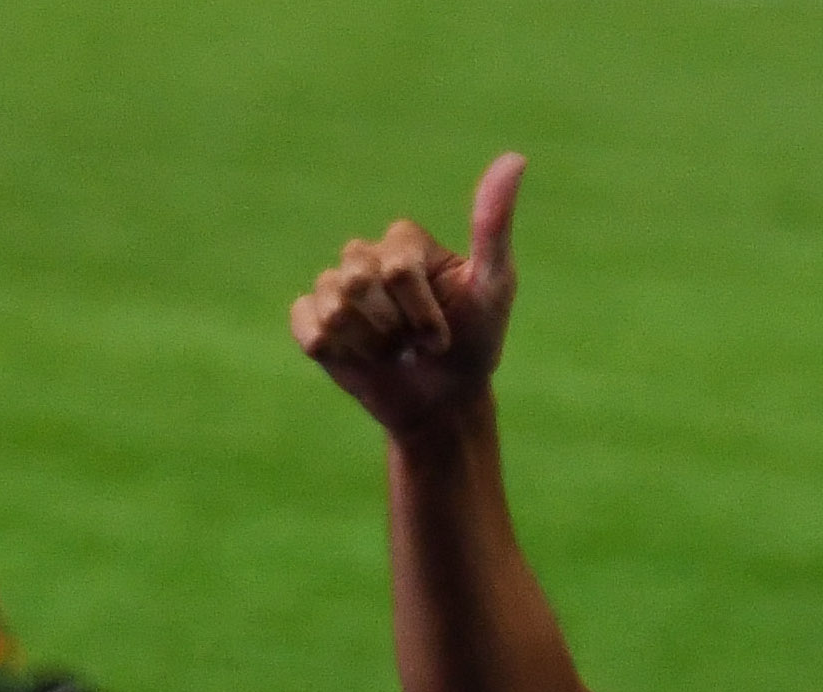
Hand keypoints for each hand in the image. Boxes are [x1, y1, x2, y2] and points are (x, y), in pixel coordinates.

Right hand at [292, 152, 525, 442]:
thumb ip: (494, 225)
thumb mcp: (493, 285)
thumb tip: (515, 157)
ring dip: (368, 346)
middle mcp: (367, 257)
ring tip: (389, 353)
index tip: (444, 335)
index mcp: (405, 242)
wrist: (442, 403)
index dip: (420, 312)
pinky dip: (335, 352)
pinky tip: (357, 359)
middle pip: (357, 281)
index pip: (397, 267)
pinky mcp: (312, 323)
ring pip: (333, 309)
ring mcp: (335, 289)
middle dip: (392, 328)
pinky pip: (307, 328)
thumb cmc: (473, 342)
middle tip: (413, 346)